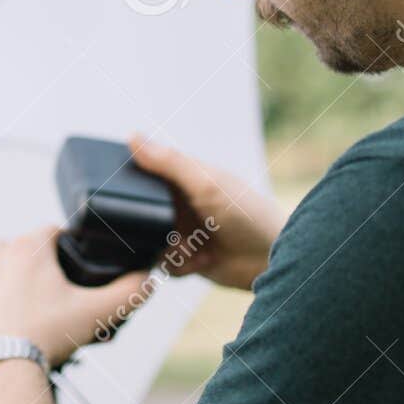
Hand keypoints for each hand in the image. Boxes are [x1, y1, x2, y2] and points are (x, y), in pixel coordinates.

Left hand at [0, 225, 155, 367]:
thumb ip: (129, 293)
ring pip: (0, 265)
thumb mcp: (97, 314)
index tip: (80, 267)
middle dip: (43, 262)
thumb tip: (149, 280)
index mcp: (27, 248)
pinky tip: (16, 320)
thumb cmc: (47, 336)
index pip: (54, 231)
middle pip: (25, 246)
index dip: (71, 245)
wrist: (1, 371)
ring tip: (37, 302)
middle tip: (62, 290)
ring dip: (17, 275)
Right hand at [127, 134, 284, 291]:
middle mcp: (181, 203)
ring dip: (168, 249)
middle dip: (152, 226)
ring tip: (193, 249)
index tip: (134, 197)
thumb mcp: (206, 184)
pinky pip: (162, 263)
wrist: (270, 262)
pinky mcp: (186, 258)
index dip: (134, 183)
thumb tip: (133, 137)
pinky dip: (178, 266)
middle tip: (175, 231)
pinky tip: (202, 261)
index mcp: (185, 177)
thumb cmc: (247, 215)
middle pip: (142, 212)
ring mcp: (183, 231)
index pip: (146, 172)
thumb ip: (170, 163)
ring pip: (150, 240)